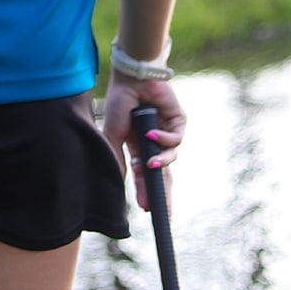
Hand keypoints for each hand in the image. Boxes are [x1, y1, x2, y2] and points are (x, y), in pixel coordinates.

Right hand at [102, 73, 185, 211]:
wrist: (131, 78)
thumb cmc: (119, 102)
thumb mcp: (113, 135)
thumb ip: (116, 158)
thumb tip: (117, 182)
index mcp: (138, 145)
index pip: (145, 174)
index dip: (146, 191)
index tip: (146, 209)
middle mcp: (154, 141)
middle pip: (162, 173)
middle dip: (162, 192)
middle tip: (163, 212)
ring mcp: (167, 131)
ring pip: (170, 157)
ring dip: (161, 162)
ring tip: (149, 163)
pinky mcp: (178, 121)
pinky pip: (176, 139)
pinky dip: (164, 139)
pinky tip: (151, 133)